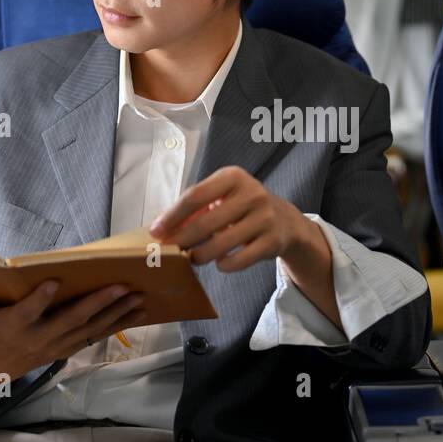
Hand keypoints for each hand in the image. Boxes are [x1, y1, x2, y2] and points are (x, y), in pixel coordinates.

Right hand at [0, 274, 146, 383]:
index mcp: (12, 325)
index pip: (26, 313)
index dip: (38, 300)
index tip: (53, 283)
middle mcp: (39, 337)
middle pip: (70, 320)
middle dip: (97, 304)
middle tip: (121, 286)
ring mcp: (57, 344)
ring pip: (90, 329)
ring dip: (116, 313)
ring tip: (139, 296)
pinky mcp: (69, 346)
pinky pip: (97, 335)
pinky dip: (119, 323)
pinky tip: (138, 309)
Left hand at [148, 165, 318, 272]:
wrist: (286, 221)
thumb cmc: (242, 207)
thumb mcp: (223, 197)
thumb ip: (194, 208)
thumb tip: (160, 228)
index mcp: (234, 177)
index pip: (195, 195)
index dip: (172, 216)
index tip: (156, 232)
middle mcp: (252, 193)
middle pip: (206, 223)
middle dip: (182, 240)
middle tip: (169, 251)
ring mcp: (265, 218)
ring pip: (221, 245)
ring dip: (200, 256)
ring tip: (193, 258)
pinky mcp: (273, 241)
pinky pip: (239, 260)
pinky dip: (224, 265)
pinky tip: (220, 262)